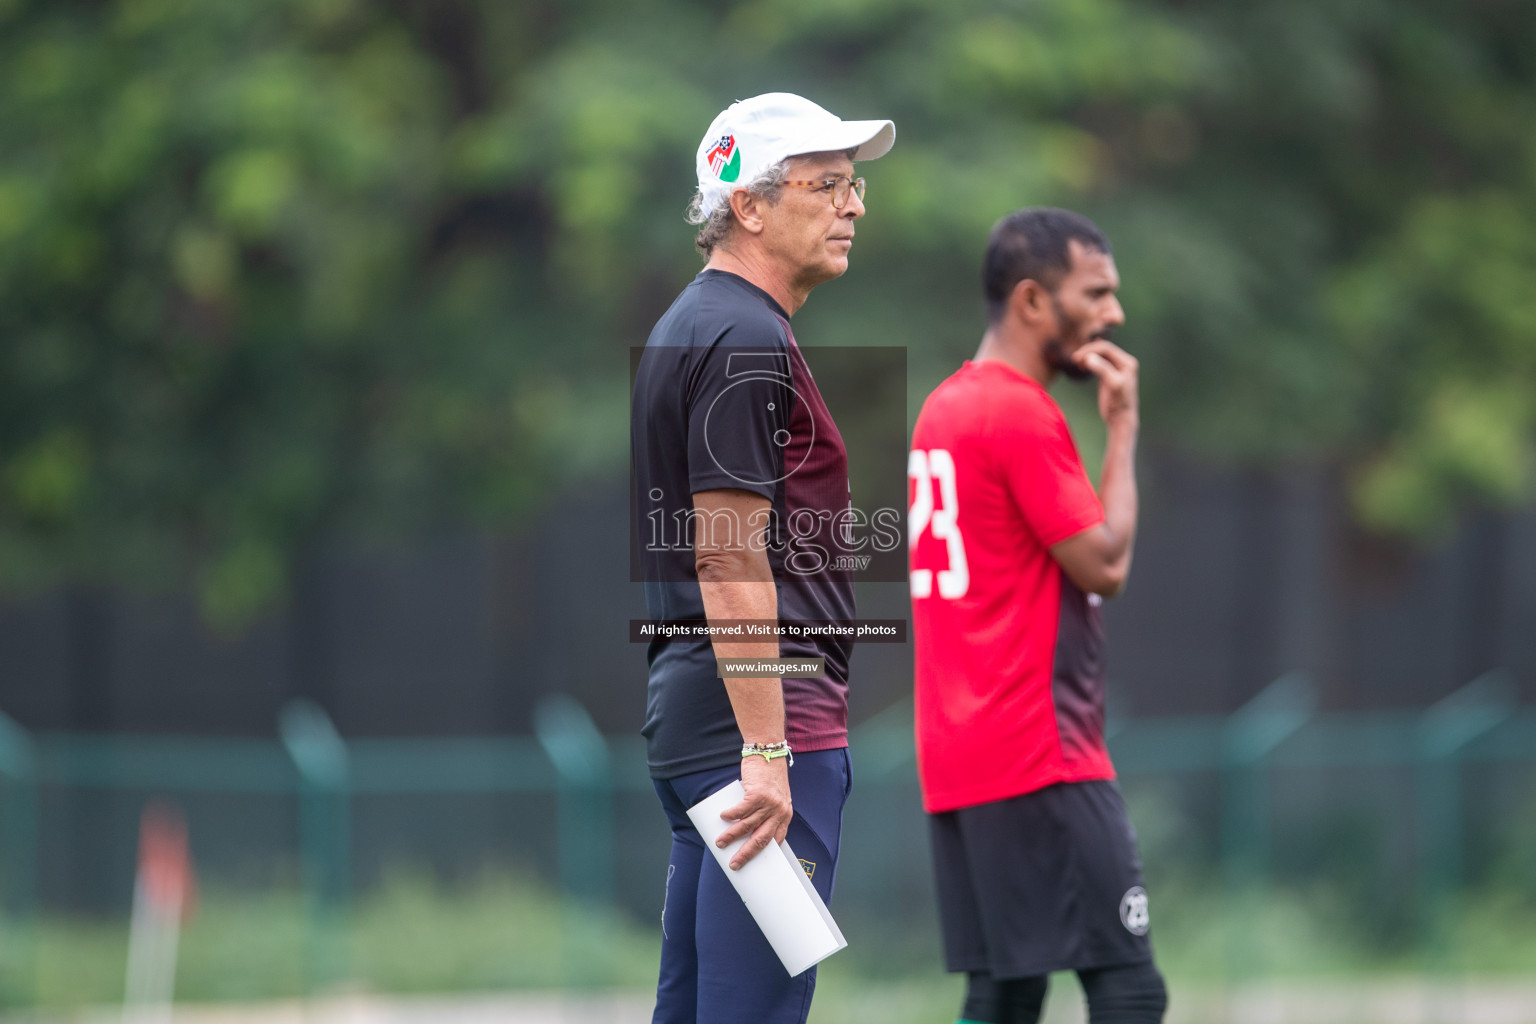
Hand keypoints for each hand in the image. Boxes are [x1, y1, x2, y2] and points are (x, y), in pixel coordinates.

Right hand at [716, 754, 792, 869]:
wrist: (769, 752)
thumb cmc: (769, 775)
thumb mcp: (775, 796)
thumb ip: (766, 811)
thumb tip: (746, 828)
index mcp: (785, 814)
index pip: (777, 840)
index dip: (765, 853)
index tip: (754, 864)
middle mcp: (779, 811)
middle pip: (761, 839)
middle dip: (746, 854)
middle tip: (734, 864)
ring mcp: (769, 803)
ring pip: (747, 826)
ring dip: (731, 836)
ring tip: (720, 842)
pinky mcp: (757, 794)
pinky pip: (741, 810)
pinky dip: (730, 815)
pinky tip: (723, 817)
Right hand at [1074, 340, 1138, 427]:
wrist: (1120, 418)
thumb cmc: (1119, 403)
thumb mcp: (1113, 384)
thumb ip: (1103, 369)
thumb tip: (1089, 357)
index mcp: (1127, 362)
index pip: (1106, 348)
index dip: (1091, 350)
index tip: (1077, 358)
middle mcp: (1123, 363)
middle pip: (1103, 350)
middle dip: (1088, 352)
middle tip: (1074, 359)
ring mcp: (1116, 368)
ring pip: (1100, 355)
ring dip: (1087, 356)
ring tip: (1077, 363)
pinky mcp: (1108, 375)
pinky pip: (1098, 362)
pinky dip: (1089, 361)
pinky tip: (1082, 365)